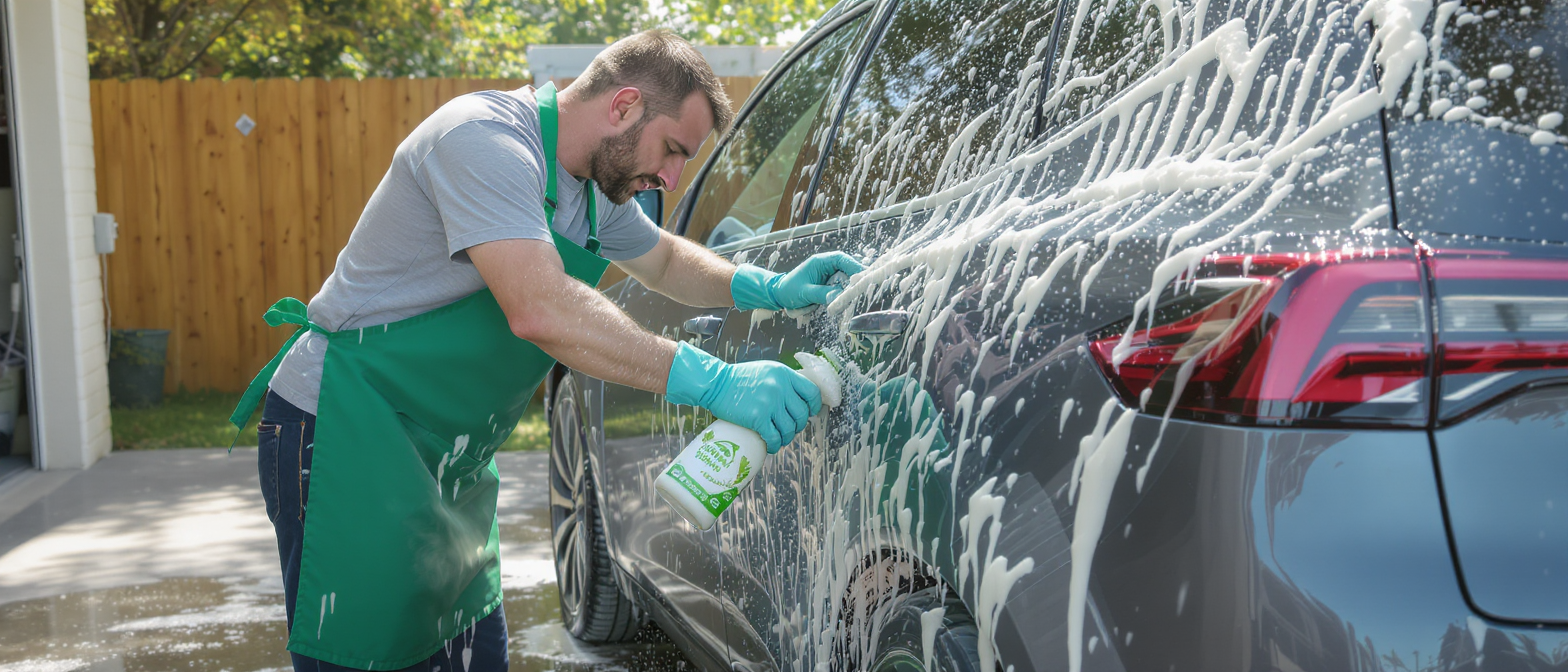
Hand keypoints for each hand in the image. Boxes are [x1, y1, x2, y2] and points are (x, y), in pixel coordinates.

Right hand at [665, 342, 822, 452]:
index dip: (813, 406)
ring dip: (786, 438)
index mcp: (784, 374)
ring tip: (779, 438)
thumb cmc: (739, 379)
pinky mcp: (757, 417)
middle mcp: (780, 387)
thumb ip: (783, 381)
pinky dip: (775, 445)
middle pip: (801, 414)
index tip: (809, 412)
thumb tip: (799, 399)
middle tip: (788, 428)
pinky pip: (774, 437)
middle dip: (797, 425)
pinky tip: (771, 445)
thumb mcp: (766, 371)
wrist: (715, 384)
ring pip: (789, 429)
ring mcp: (769, 403)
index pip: (811, 392)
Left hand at [731, 252, 865, 310]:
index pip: (841, 259)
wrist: (779, 295)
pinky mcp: (829, 284)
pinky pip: (841, 286)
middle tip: (863, 289)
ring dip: (851, 287)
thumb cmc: (788, 290)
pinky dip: (845, 292)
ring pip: (846, 278)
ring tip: (857, 296)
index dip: (854, 266)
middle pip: (847, 268)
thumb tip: (838, 297)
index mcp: (820, 261)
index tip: (862, 276)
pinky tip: (849, 299)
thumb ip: (821, 294)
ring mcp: (828, 275)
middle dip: (855, 278)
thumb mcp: (805, 292)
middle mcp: (826, 266)